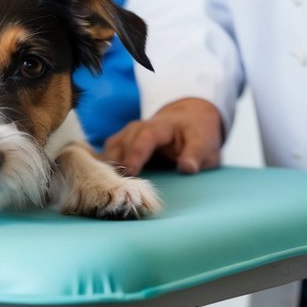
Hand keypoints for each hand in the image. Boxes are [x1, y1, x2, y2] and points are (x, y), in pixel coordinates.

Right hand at [103, 97, 224, 175]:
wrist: (186, 119)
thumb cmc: (196, 135)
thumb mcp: (204, 143)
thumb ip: (196, 155)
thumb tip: (187, 168)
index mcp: (161, 125)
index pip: (145, 136)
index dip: (136, 154)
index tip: (130, 171)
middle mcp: (138, 127)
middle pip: (123, 143)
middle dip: (117, 163)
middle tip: (115, 187)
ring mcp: (127, 135)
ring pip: (111, 148)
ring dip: (108, 166)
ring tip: (108, 187)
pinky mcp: (119, 144)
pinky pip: (106, 154)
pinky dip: (103, 166)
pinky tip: (102, 182)